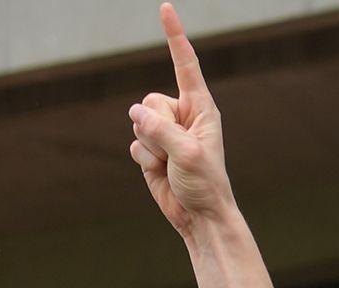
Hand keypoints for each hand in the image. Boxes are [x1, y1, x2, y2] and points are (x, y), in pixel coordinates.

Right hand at [129, 4, 234, 237]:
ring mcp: (164, 132)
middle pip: (150, 101)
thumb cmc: (205, 183)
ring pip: (137, 122)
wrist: (200, 215)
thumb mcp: (188, 154)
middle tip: (177, 153)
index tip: (165, 8)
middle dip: (157, 128)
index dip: (174, 36)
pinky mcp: (150, 149)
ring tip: (172, 165)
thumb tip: (134, 113)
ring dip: (152, 147)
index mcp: (201, 107)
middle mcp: (181, 114)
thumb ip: (161, 130)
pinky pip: (133, 143)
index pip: (185, 64)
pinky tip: (161, 172)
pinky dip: (144, 160)